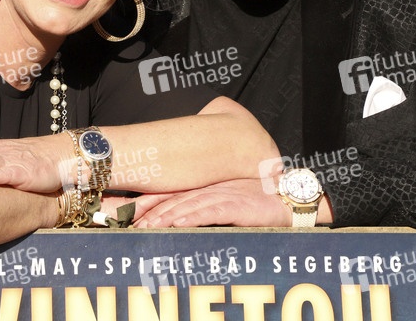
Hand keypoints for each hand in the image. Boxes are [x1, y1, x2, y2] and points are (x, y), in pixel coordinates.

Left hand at [133, 178, 290, 227]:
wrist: (287, 199)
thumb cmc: (257, 203)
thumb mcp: (225, 202)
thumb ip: (202, 207)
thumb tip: (176, 220)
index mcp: (204, 187)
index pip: (170, 194)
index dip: (148, 203)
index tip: (128, 214)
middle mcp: (209, 189)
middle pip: (173, 200)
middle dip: (150, 213)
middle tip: (131, 225)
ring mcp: (222, 195)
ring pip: (187, 205)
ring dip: (166, 216)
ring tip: (148, 226)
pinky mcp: (236, 205)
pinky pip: (210, 211)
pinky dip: (193, 216)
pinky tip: (178, 222)